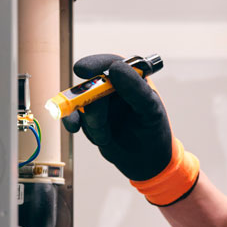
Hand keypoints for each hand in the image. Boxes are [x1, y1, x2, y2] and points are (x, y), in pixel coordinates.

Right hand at [62, 54, 199, 204]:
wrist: (147, 162)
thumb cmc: (154, 131)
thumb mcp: (150, 109)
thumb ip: (135, 88)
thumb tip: (115, 67)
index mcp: (130, 79)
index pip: (111, 63)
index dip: (96, 64)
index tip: (82, 70)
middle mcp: (112, 89)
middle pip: (91, 83)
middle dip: (89, 100)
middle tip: (97, 118)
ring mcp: (100, 104)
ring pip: (81, 103)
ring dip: (90, 121)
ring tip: (105, 137)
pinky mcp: (90, 120)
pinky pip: (75, 116)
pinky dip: (72, 121)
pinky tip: (74, 128)